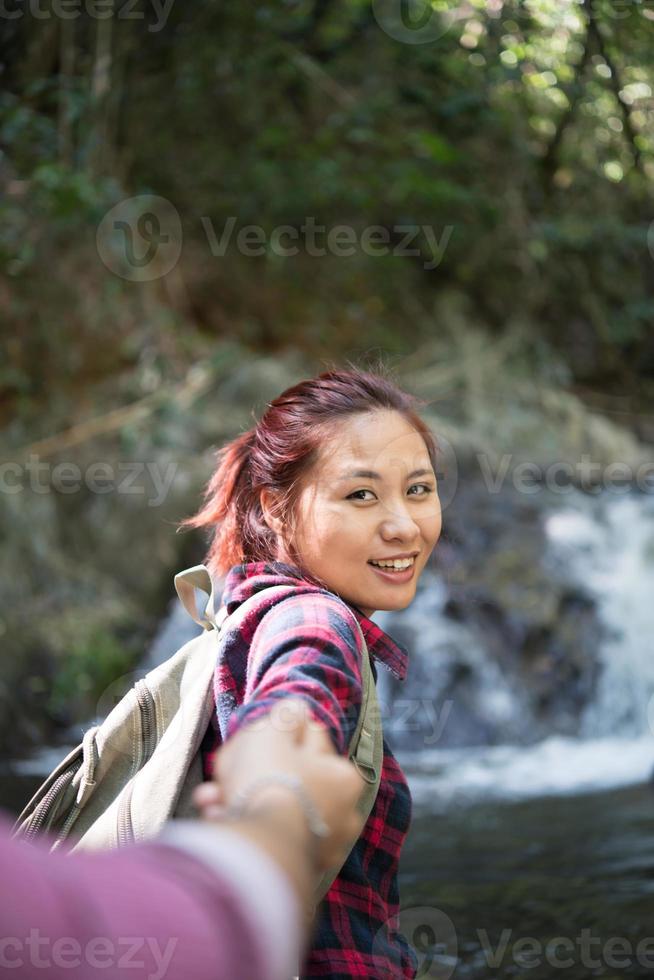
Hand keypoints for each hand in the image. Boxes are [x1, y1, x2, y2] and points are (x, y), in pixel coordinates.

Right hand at [193, 698, 364, 872]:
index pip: (312, 741)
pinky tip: (217, 817)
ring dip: (240, 800)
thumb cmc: (269, 780)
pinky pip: (267, 838)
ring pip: (274, 810)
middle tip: (225, 772)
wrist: (256, 849)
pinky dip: (244, 826)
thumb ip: (287, 715)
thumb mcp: (274, 731)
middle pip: (290, 779)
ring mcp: (321, 849)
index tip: (256, 742)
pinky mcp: (295, 872)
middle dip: (253, 774)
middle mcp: (342, 816)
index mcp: (345, 778)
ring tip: (211, 796)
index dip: (279, 737)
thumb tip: (296, 709)